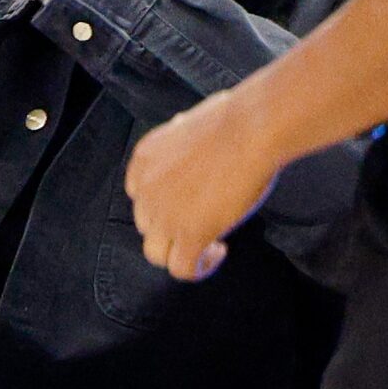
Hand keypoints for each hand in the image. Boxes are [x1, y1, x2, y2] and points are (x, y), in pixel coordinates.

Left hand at [123, 87, 282, 280]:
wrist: (248, 130)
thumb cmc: (231, 119)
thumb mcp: (190, 123)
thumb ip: (181, 136)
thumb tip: (184, 131)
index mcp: (143, 159)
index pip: (139, 194)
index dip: (163, 203)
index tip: (191, 201)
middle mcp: (145, 188)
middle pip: (147, 224)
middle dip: (173, 227)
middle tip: (206, 221)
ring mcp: (164, 214)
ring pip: (156, 253)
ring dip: (180, 252)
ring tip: (210, 245)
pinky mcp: (189, 234)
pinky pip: (182, 269)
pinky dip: (199, 267)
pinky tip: (219, 251)